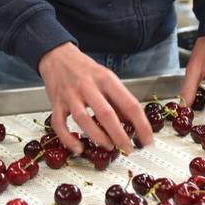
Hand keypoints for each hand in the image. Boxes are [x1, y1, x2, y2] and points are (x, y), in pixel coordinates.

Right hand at [38, 43, 152, 153]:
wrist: (57, 56)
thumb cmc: (84, 69)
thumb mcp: (106, 78)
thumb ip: (118, 100)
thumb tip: (132, 124)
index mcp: (106, 79)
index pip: (129, 104)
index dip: (141, 125)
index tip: (148, 139)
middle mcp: (88, 87)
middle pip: (106, 114)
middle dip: (119, 136)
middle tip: (128, 149)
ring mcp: (70, 95)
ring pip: (83, 120)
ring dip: (98, 137)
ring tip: (108, 146)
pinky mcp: (56, 103)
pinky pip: (60, 125)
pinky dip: (68, 139)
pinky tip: (78, 148)